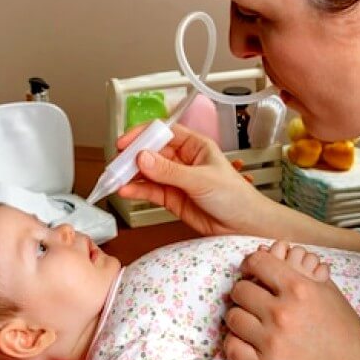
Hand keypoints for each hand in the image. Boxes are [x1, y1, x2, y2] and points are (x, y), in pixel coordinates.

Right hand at [116, 123, 272, 235]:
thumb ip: (170, 171)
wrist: (244, 226)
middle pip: (150, 152)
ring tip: (115, 180)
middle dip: (132, 157)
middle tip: (116, 164)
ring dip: (130, 175)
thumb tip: (143, 158)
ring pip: (147, 172)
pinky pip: (149, 191)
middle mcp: (183, 159)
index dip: (142, 135)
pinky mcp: (171, 198)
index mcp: (195, 145)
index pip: (163, 132)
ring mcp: (175, 179)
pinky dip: (136, 191)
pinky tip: (126, 191)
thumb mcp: (201, 180)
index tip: (125, 143)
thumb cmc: (235, 197)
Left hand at [224, 249, 359, 359]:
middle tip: (254, 301)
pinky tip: (248, 341)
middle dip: (246, 292)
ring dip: (241, 317)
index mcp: (298, 288)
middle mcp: (282, 313)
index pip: (256, 263)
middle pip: (240, 290)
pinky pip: (231, 348)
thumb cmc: (343, 329)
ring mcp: (272, 342)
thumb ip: (297, 270)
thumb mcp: (327, 290)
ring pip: (233, 317)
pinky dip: (236, 343)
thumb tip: (266, 252)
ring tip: (253, 322)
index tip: (251, 272)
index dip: (250, 264)